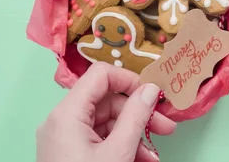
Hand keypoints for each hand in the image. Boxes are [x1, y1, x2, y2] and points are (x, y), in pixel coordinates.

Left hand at [36, 62, 175, 161]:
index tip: (153, 94)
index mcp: (67, 113)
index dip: (130, 79)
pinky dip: (121, 146)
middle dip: (139, 114)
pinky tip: (141, 161)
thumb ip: (136, 116)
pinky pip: (100, 139)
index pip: (101, 75)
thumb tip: (150, 89)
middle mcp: (62, 120)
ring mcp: (64, 137)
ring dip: (134, 134)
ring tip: (154, 156)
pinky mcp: (69, 151)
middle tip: (166, 127)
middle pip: (107, 101)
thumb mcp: (118, 152)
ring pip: (107, 122)